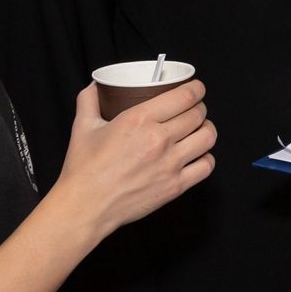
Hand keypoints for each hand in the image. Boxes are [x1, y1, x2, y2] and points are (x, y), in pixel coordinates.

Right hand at [54, 82, 215, 239]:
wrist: (86, 206)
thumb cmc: (84, 169)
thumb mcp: (83, 126)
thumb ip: (89, 100)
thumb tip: (95, 85)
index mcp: (139, 119)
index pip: (184, 96)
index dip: (197, 89)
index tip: (197, 88)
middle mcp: (159, 139)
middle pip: (198, 114)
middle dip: (200, 107)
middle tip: (194, 108)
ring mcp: (170, 164)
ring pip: (207, 137)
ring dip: (207, 129)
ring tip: (200, 128)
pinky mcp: (175, 186)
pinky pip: (206, 166)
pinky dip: (206, 157)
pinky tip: (198, 155)